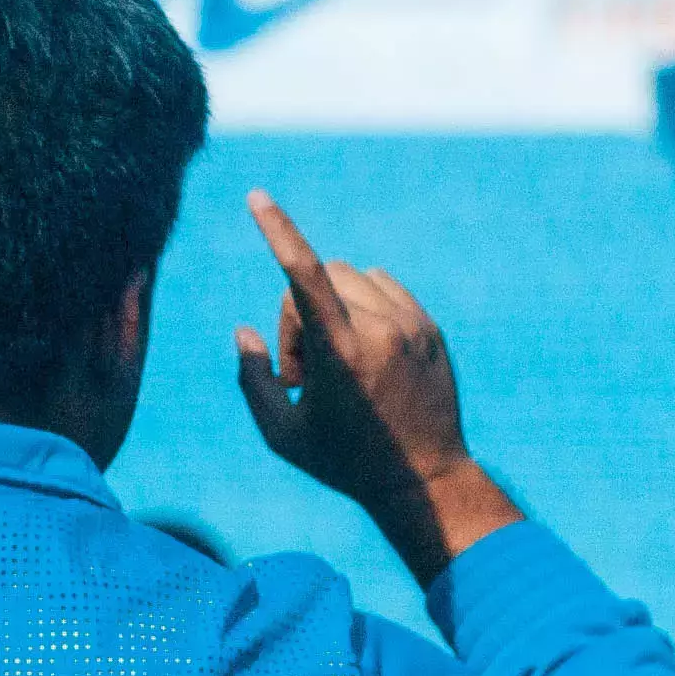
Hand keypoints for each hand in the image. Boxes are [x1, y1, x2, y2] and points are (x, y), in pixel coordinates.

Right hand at [230, 192, 514, 581]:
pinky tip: (365, 357)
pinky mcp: (430, 328)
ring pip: (353, 279)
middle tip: (304, 374)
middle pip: (319, 279)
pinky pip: (384, 288)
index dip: (277, 231)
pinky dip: (363, 308)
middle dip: (297, 315)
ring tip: (338, 365)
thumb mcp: (282, 434)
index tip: (257, 196)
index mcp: (340, 354)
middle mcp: (379, 330)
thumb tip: (244, 330)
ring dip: (332, 309)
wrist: (424, 479)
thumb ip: (253, 377)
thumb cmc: (344, 461)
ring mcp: (411, 326)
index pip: (302, 275)